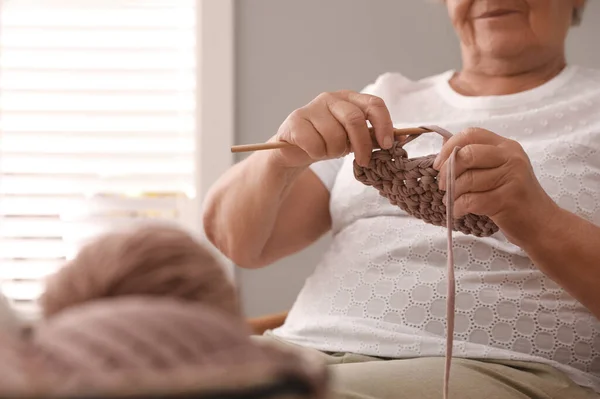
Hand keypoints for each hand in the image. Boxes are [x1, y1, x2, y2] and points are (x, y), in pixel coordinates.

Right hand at [270, 91, 393, 168]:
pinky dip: (317, 153)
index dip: (384, 124)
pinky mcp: (295, 120)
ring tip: (328, 151)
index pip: (374, 104)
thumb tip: (403, 138)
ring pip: (334, 136)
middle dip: (362, 145)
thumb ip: (373, 137)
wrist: (295, 149)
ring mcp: (311, 107)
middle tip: (363, 161)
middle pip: (354, 120)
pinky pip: (315, 144)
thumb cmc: (328, 142)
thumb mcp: (353, 139)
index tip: (388, 145)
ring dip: (334, 151)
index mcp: (350, 98)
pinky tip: (312, 150)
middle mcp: (331, 98)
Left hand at [433, 127, 559, 243]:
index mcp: (506, 146)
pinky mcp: (509, 198)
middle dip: (448, 172)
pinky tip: (459, 211)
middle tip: (444, 186)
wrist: (542, 224)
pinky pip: (472, 200)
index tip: (438, 165)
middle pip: (467, 154)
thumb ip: (475, 160)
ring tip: (453, 202)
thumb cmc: (513, 198)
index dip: (449, 147)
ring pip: (467, 179)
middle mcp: (511, 157)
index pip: (471, 134)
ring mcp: (513, 176)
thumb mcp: (497, 171)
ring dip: (453, 194)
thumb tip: (443, 153)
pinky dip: (459, 207)